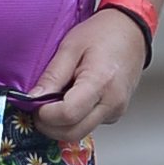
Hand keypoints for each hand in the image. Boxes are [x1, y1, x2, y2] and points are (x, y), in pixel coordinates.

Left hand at [25, 8, 150, 141]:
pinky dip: (74, 119)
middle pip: (73, 132)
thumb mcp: (70, 47)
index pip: (68, 114)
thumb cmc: (103, 34)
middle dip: (49, 126)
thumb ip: (52, 76)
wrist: (131, 32)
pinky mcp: (115, 113)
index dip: (45, 114)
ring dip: (60, 125)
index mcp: (101, 81)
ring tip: (54, 102)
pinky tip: (70, 100)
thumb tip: (33, 98)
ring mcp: (116, 110)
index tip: (35, 103)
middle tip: (38, 108)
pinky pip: (89, 125)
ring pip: (80, 132)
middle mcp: (112, 102)